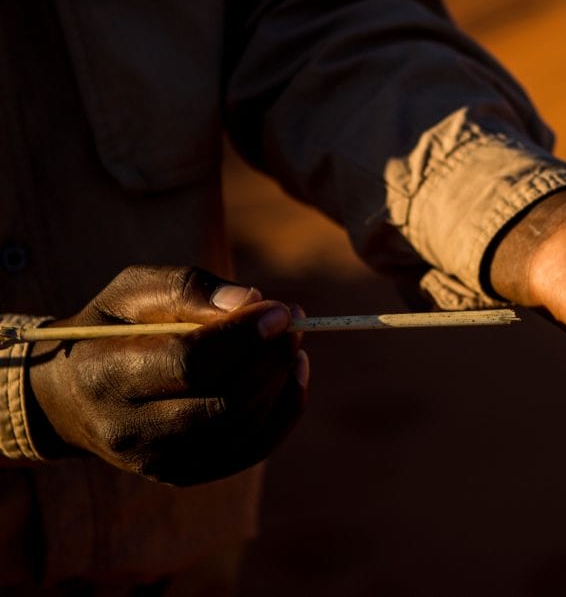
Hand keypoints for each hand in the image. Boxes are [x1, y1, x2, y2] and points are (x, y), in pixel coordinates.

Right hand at [26, 266, 308, 485]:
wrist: (71, 396)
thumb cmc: (111, 329)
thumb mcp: (133, 291)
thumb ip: (189, 289)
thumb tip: (252, 301)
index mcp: (106, 374)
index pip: (189, 363)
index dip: (244, 337)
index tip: (282, 310)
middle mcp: (127, 428)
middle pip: (223, 403)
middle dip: (271, 361)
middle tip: (296, 325)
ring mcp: (154, 461)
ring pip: (241, 430)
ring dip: (281, 385)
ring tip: (293, 347)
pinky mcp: (180, 475)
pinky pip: (247, 451)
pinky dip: (280, 413)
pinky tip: (291, 378)